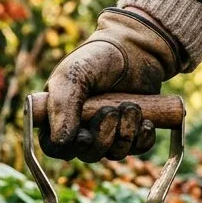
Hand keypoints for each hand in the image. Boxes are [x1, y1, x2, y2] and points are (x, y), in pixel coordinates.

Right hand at [42, 7, 177, 161]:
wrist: (135, 48)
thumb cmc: (97, 58)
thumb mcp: (73, 75)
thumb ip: (62, 106)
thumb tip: (60, 141)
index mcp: (60, 115)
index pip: (55, 148)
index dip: (69, 148)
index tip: (84, 134)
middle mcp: (82, 128)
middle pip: (88, 154)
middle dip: (103, 136)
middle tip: (112, 110)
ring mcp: (109, 132)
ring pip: (114, 153)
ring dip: (125, 133)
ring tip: (131, 106)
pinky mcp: (133, 131)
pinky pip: (138, 149)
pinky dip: (142, 138)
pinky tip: (146, 121)